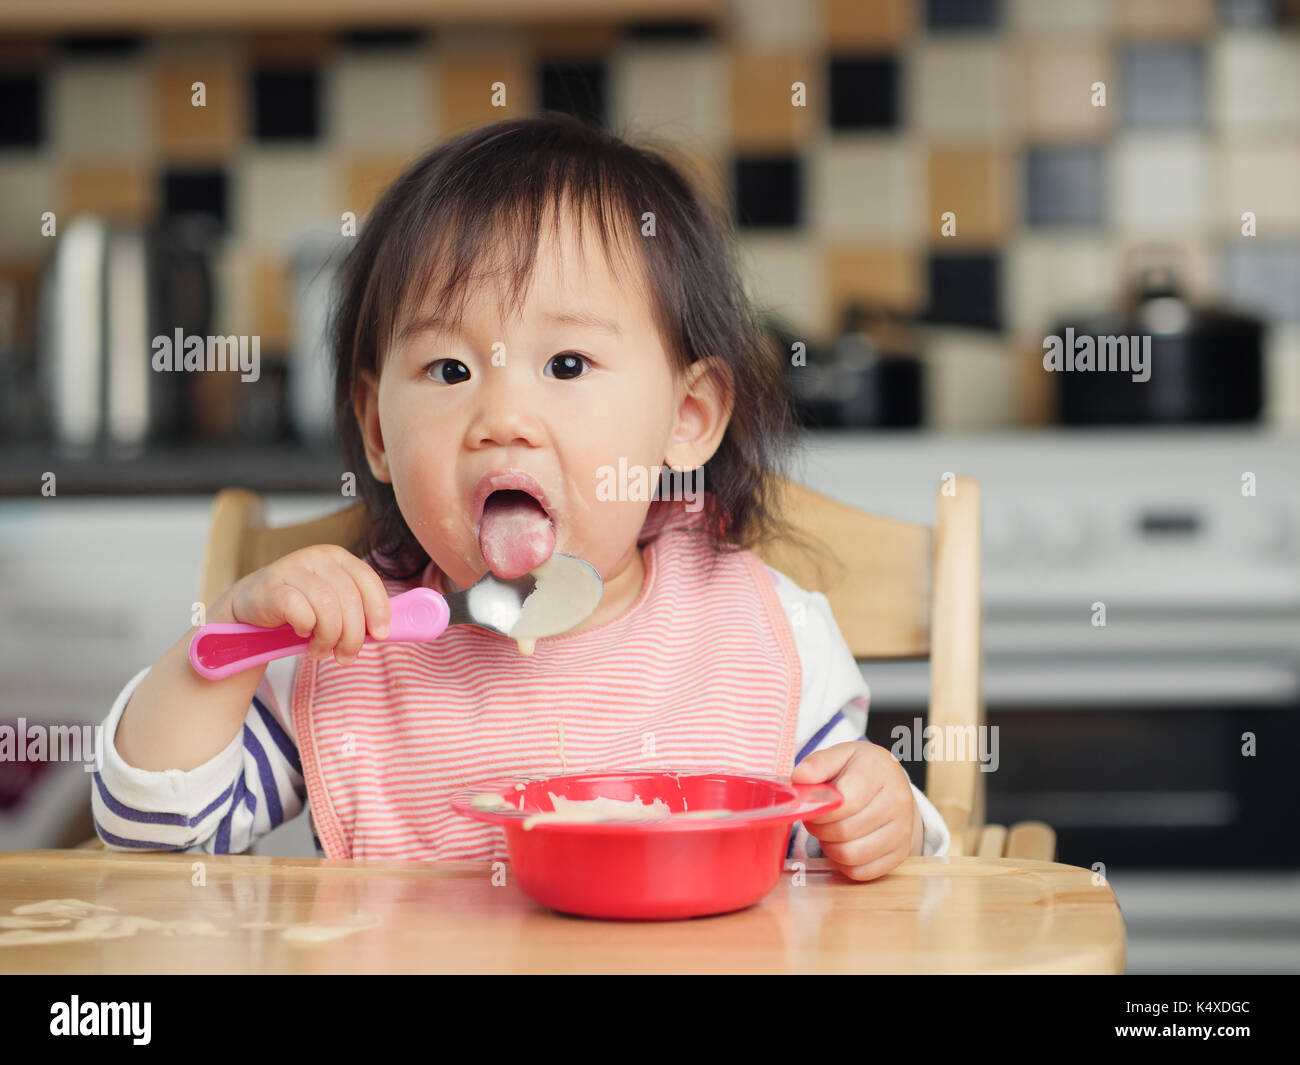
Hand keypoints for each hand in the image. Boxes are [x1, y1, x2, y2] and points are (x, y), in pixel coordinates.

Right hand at [213, 545, 391, 666]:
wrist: (250, 606)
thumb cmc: (300, 609)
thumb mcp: (334, 606)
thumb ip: (360, 613)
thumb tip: (392, 630)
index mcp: (338, 558)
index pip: (368, 580)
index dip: (378, 609)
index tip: (380, 635)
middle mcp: (317, 558)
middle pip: (349, 599)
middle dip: (353, 635)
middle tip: (346, 656)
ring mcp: (292, 568)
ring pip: (327, 608)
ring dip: (329, 638)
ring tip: (321, 650)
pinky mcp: (271, 586)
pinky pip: (300, 612)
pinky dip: (306, 629)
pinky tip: (301, 634)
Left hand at [791, 740, 919, 880]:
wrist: (891, 782)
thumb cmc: (860, 769)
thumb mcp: (839, 755)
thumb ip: (817, 764)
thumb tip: (800, 778)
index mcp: (880, 772)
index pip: (846, 802)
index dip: (820, 810)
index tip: (811, 807)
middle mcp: (897, 801)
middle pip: (845, 831)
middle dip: (820, 829)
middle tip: (816, 820)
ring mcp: (902, 830)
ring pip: (851, 854)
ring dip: (830, 847)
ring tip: (829, 831)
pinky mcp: (900, 853)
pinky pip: (861, 871)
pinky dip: (844, 863)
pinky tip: (843, 844)